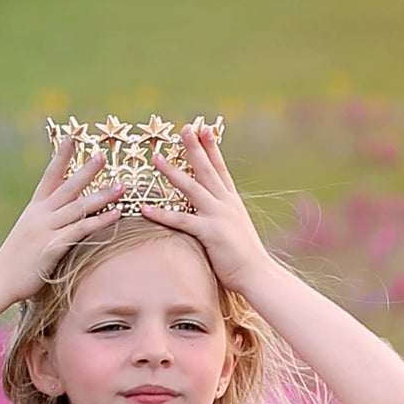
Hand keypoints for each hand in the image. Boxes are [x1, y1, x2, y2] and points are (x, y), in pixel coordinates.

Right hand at [0, 134, 125, 302]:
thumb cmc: (15, 261)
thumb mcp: (28, 234)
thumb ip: (44, 222)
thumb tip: (60, 217)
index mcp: (34, 209)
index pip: (49, 177)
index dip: (60, 157)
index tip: (71, 138)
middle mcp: (41, 215)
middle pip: (68, 187)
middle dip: (87, 170)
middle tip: (104, 155)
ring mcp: (47, 230)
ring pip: (78, 207)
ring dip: (102, 196)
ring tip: (122, 186)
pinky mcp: (52, 248)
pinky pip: (80, 231)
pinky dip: (99, 221)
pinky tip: (115, 214)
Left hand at [140, 124, 274, 294]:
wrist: (258, 274)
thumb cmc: (247, 258)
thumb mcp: (237, 231)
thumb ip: (225, 219)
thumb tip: (216, 217)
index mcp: (232, 202)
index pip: (220, 169)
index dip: (212, 148)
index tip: (205, 128)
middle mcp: (225, 204)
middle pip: (207, 170)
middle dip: (195, 147)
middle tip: (184, 128)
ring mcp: (218, 217)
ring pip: (191, 188)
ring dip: (172, 172)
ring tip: (156, 158)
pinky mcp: (210, 233)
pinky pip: (181, 220)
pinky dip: (162, 214)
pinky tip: (145, 207)